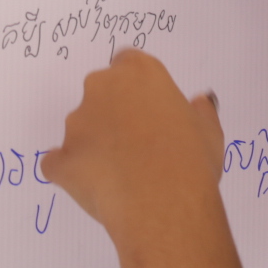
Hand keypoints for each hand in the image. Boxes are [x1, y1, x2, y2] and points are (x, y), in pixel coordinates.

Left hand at [40, 48, 240, 267]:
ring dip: (94, 144)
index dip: (137, 89)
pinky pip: (59, 163)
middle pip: (100, 92)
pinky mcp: (60, 159)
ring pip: (80, 129)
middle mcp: (102, 88)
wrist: (163, 203)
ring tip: (122, 174)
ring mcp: (76, 123)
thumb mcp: (208, 131)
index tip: (146, 108)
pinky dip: (71, 172)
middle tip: (137, 143)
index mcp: (139, 73)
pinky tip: (95, 187)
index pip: (127, 64)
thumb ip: (199, 111)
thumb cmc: (191, 161)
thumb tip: (200, 103)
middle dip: (112, 113)